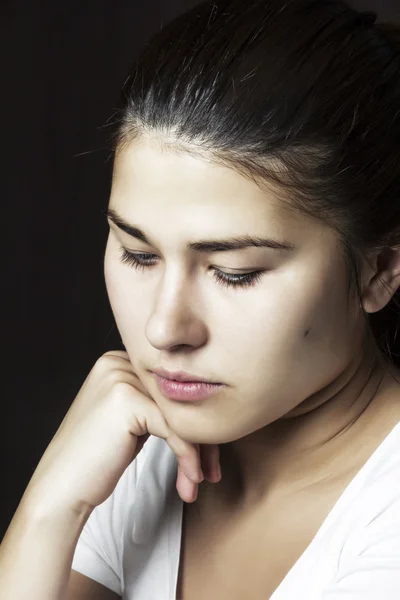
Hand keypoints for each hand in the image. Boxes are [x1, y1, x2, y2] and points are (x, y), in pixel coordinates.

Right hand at [24, 351, 220, 514]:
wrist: (61, 489)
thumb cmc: (96, 460)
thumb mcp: (129, 420)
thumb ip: (154, 402)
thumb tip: (203, 404)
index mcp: (117, 361)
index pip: (171, 385)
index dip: (196, 418)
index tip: (210, 453)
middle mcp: (118, 363)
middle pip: (179, 396)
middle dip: (204, 436)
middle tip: (213, 469)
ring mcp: (120, 379)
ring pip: (181, 412)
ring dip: (200, 451)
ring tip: (202, 478)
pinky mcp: (126, 401)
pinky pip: (174, 428)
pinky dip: (188, 457)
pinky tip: (191, 479)